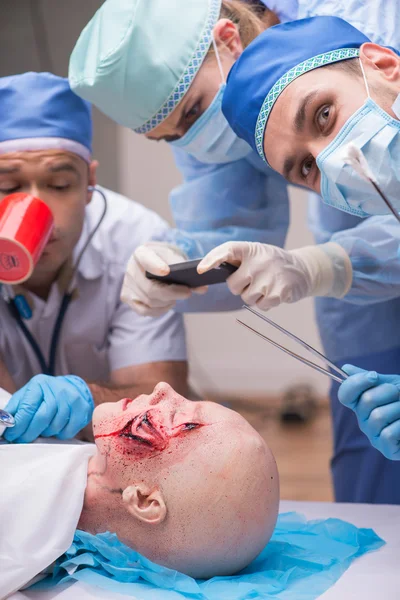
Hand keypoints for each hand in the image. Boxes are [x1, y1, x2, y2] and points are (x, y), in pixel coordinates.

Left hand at [3, 374, 93, 442]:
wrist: (71, 388)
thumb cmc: (45, 394)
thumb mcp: (27, 395)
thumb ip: (15, 408)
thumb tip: (3, 422)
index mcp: (39, 384)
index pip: (27, 408)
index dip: (18, 425)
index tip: (12, 435)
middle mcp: (57, 390)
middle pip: (42, 418)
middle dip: (29, 433)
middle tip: (23, 439)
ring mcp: (72, 399)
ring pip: (54, 426)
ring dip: (45, 433)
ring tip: (42, 429)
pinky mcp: (82, 409)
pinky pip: (68, 431)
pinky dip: (59, 434)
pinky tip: (56, 428)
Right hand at [121, 242, 206, 316]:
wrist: (152, 262)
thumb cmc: (166, 259)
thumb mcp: (176, 259)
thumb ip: (188, 271)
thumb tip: (203, 288)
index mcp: (141, 252)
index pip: (146, 259)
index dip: (155, 266)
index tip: (166, 272)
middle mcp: (130, 268)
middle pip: (150, 288)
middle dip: (171, 293)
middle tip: (188, 293)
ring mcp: (127, 284)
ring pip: (149, 301)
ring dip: (167, 301)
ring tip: (179, 297)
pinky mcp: (127, 297)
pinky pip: (144, 310)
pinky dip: (159, 310)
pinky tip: (169, 304)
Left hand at [197, 241, 350, 310]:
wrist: (303, 269)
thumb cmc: (272, 263)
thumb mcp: (256, 254)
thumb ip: (237, 260)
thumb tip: (208, 272)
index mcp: (250, 250)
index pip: (227, 250)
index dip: (212, 259)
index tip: (200, 270)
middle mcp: (259, 262)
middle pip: (234, 286)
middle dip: (240, 288)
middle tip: (254, 281)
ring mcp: (269, 277)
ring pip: (247, 298)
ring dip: (255, 296)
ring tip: (267, 285)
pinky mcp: (278, 292)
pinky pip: (261, 306)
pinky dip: (266, 303)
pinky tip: (275, 292)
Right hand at [338, 365, 399, 459]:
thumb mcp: (391, 384)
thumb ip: (368, 378)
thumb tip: (345, 368)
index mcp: (362, 404)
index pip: (345, 394)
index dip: (355, 383)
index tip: (374, 376)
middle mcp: (364, 420)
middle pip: (366, 400)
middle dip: (389, 392)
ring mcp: (374, 436)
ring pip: (378, 416)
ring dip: (398, 408)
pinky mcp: (386, 450)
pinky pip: (388, 434)